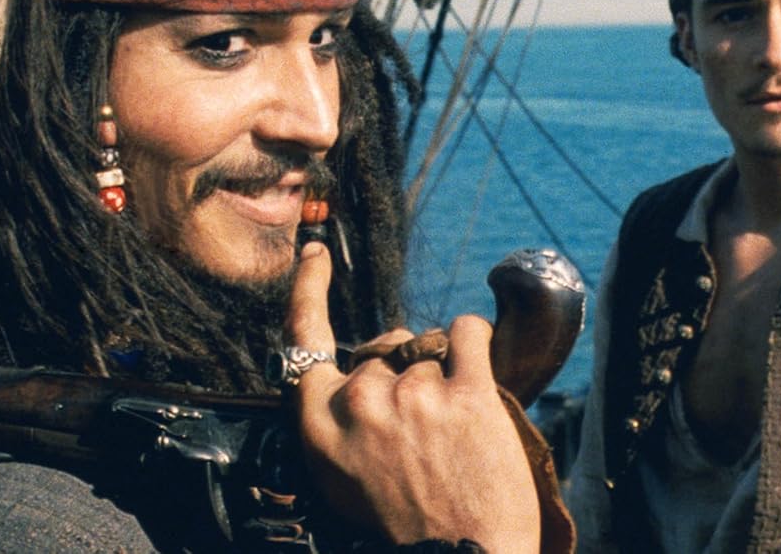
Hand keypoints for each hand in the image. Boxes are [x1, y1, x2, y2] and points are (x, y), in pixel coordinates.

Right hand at [286, 242, 541, 552]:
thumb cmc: (405, 528)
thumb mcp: (343, 479)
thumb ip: (342, 419)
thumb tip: (366, 366)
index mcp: (322, 426)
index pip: (304, 339)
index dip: (308, 291)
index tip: (314, 255)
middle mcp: (361, 403)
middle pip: (384, 347)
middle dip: (406, 371)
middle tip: (425, 424)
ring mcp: (413, 395)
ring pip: (429, 348)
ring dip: (444, 375)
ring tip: (454, 431)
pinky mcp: (467, 392)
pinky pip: (467, 332)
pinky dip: (474, 343)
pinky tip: (477, 371)